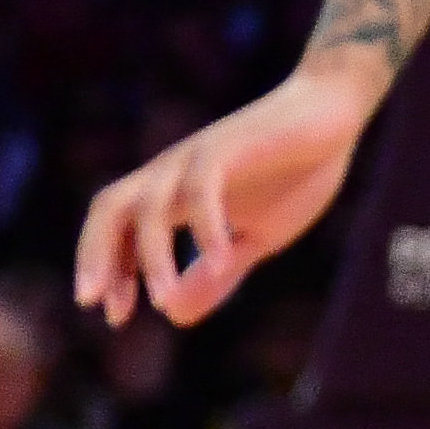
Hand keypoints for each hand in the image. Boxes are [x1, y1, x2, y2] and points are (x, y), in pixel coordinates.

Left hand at [74, 64, 382, 327]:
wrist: (334, 112)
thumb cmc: (296, 171)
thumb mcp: (255, 238)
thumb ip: (215, 274)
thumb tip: (174, 315)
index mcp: (173, 193)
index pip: (119, 231)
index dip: (111, 271)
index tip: (117, 316)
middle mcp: (172, 172)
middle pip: (110, 209)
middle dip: (97, 255)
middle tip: (95, 302)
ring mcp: (196, 157)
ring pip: (150, 206)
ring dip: (151, 257)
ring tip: (164, 301)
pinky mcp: (227, 146)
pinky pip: (201, 189)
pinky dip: (207, 228)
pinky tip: (225, 262)